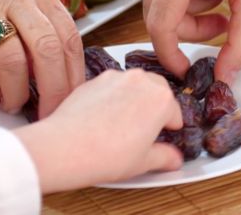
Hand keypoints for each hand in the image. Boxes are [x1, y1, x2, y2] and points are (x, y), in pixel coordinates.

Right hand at [0, 0, 83, 117]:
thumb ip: (38, 17)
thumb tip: (55, 62)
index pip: (70, 35)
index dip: (74, 71)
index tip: (74, 94)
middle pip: (49, 49)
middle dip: (54, 88)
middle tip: (51, 109)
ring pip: (15, 60)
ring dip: (17, 91)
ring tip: (14, 104)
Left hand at [14, 69, 182, 192]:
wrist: (65, 148)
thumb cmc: (106, 154)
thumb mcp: (144, 162)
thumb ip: (166, 157)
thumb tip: (173, 158)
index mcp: (162, 99)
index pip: (176, 114)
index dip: (170, 129)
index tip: (162, 139)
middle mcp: (141, 80)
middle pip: (158, 91)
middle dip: (155, 108)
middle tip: (144, 130)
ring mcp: (116, 77)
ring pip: (134, 85)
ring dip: (134, 99)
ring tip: (122, 124)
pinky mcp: (94, 79)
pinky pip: (112, 86)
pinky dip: (112, 97)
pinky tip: (102, 119)